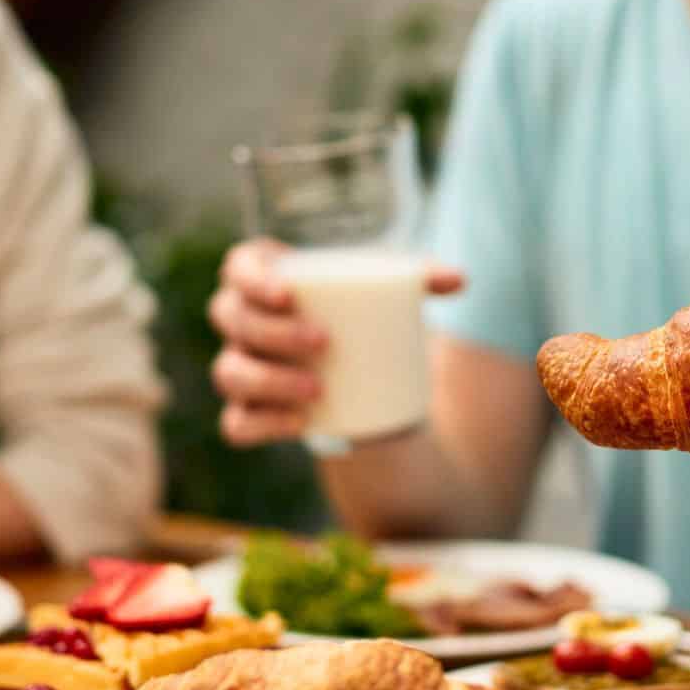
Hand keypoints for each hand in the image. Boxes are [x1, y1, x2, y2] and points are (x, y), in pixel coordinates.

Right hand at [208, 239, 463, 445]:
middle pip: (233, 318)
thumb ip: (422, 280)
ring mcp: (240, 367)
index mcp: (265, 278)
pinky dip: (264, 423)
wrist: (361, 378)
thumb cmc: (362, 319)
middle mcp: (242, 321)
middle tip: (323, 340)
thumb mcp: (389, 296)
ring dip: (268, 380)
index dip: (250, 277)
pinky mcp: (249, 411)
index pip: (238, 266)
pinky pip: (236, 424)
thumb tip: (459, 279)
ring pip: (229, 372)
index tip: (287, 292)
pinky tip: (299, 423)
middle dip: (272, 330)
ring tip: (317, 388)